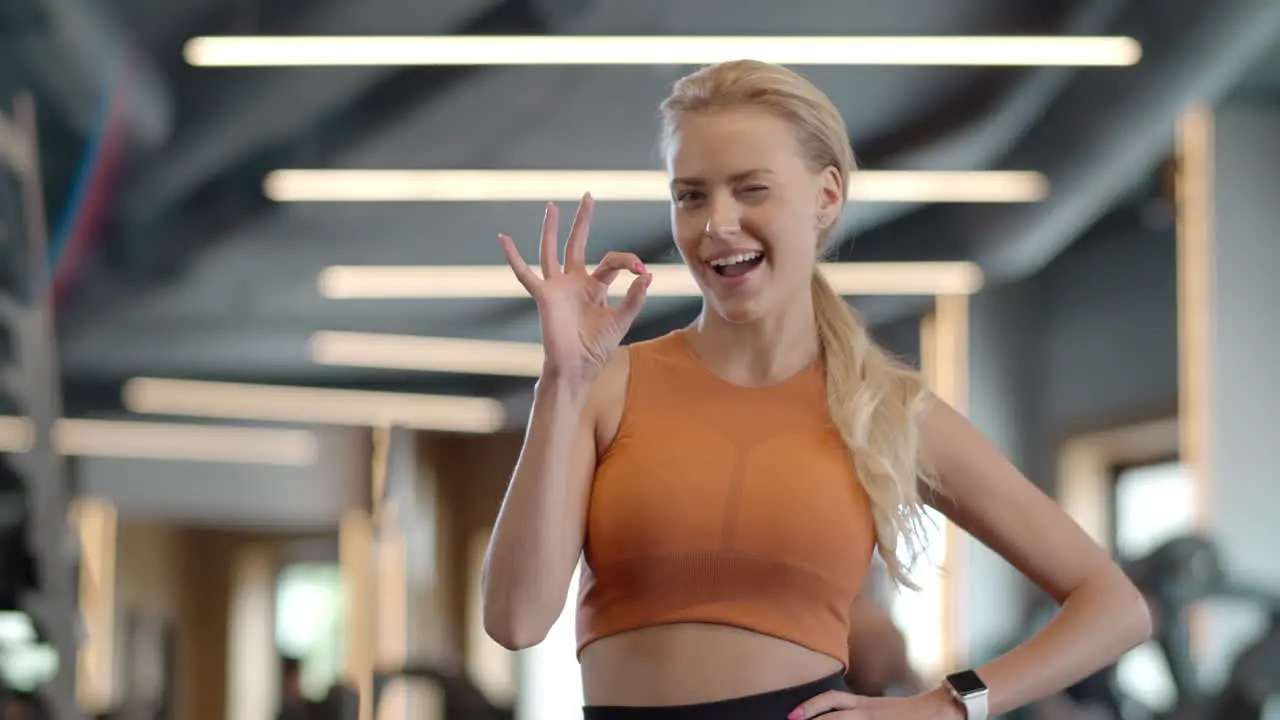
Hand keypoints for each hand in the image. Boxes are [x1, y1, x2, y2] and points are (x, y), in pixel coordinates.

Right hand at [499, 193, 650, 381]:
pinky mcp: (543, 296)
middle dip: (583, 221)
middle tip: (588, 196)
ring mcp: (557, 287)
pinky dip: (512, 257)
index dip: (628, 261)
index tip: (642, 270)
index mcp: (595, 287)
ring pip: (552, 251)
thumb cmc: (596, 348)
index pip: (611, 262)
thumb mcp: (621, 321)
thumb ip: (634, 299)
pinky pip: (524, 274)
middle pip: (578, 244)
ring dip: (552, 229)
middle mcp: (575, 282)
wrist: (577, 367)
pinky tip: (503, 238)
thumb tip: (647, 276)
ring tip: (552, 206)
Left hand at [788, 687, 963, 719]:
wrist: (939, 710)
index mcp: (864, 704)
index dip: (811, 707)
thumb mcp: (878, 709)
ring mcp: (874, 719)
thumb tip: (835, 712)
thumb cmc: (906, 713)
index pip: (831, 701)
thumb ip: (856, 711)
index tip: (793, 715)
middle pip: (833, 717)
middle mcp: (866, 712)